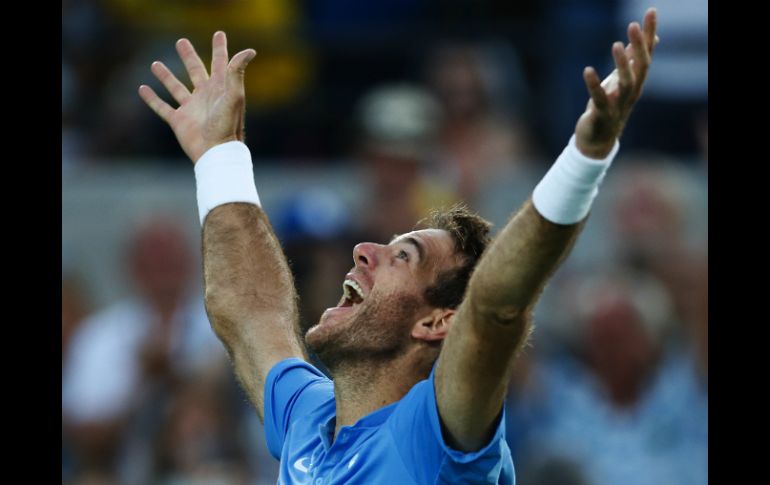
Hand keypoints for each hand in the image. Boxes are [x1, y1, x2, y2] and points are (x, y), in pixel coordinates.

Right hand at [138, 32, 256, 162]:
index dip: (220, 49)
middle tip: (181, 41)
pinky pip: (162, 107)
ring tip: (154, 63)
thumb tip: (249, 50)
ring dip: (166, 76)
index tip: (219, 34)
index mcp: (220, 88)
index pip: (220, 63)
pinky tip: (142, 89)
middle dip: (189, 56)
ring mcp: (191, 108)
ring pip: (176, 87)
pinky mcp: (179, 121)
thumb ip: (237, 72)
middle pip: (195, 71)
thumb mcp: (234, 95)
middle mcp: (205, 96)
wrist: (215, 151)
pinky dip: (152, 99)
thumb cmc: (227, 124)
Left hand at [575, 8, 658, 158]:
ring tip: (616, 44)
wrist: (597, 141)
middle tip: (633, 25)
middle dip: (639, 46)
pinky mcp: (602, 115)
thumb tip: (652, 39)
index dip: (649, 33)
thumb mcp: (621, 81)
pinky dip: (594, 85)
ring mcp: (618, 104)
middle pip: (641, 67)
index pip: (646, 54)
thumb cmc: (610, 107)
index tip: (651, 11)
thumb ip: (633, 60)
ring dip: (622, 64)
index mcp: (636, 82)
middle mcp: (632, 92)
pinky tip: (587, 70)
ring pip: (626, 83)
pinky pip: (600, 99)